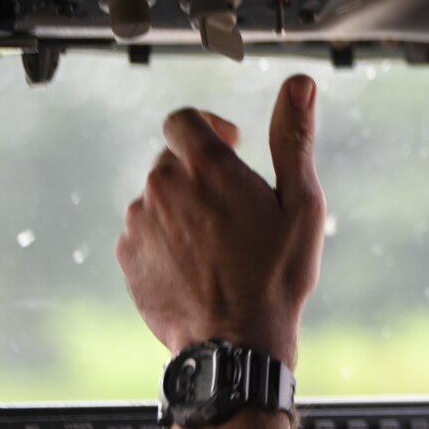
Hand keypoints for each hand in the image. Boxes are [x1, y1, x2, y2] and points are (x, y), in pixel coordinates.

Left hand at [117, 73, 325, 366]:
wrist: (236, 344)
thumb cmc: (276, 276)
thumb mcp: (301, 204)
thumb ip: (293, 137)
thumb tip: (300, 84)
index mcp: (206, 167)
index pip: (186, 119)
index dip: (209, 128)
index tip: (231, 147)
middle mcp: (162, 187)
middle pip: (172, 159)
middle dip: (199, 173)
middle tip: (234, 210)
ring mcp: (139, 223)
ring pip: (157, 198)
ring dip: (183, 209)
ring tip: (218, 247)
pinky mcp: (127, 256)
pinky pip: (144, 233)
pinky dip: (166, 241)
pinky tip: (197, 267)